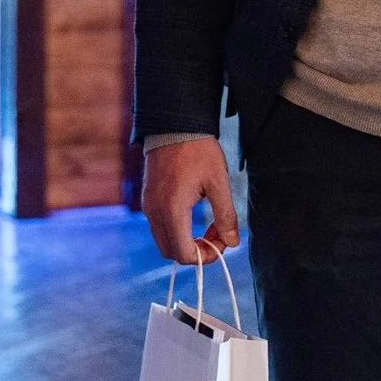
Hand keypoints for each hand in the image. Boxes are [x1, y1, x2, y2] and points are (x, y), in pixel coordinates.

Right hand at [143, 137, 239, 264]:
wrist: (174, 124)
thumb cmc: (198, 150)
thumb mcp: (218, 182)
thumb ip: (225, 215)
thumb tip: (232, 241)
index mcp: (173, 210)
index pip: (184, 253)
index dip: (205, 256)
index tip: (222, 242)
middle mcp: (155, 211)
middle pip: (171, 251)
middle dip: (196, 250)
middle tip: (217, 233)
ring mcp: (148, 205)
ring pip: (164, 240)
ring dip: (186, 240)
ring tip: (209, 222)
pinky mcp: (148, 198)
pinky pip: (159, 225)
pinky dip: (177, 229)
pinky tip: (194, 212)